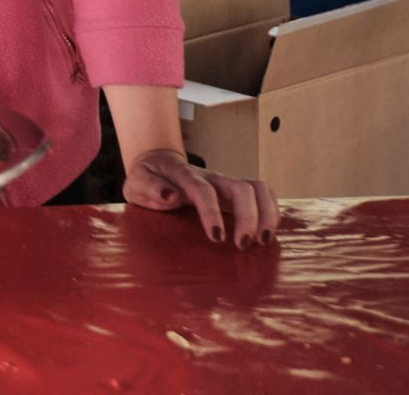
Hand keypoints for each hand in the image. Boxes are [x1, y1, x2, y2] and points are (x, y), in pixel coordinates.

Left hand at [124, 149, 279, 248]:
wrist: (157, 163)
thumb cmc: (147, 178)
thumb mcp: (136, 183)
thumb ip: (150, 188)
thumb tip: (170, 197)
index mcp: (184, 176)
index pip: (203, 190)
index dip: (212, 212)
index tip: (217, 237)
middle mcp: (211, 177)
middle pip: (240, 188)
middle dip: (248, 217)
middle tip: (245, 245)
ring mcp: (226, 183)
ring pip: (258, 189)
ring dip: (267, 214)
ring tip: (264, 242)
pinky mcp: (236, 192)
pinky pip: (263, 194)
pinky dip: (272, 211)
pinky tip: (268, 233)